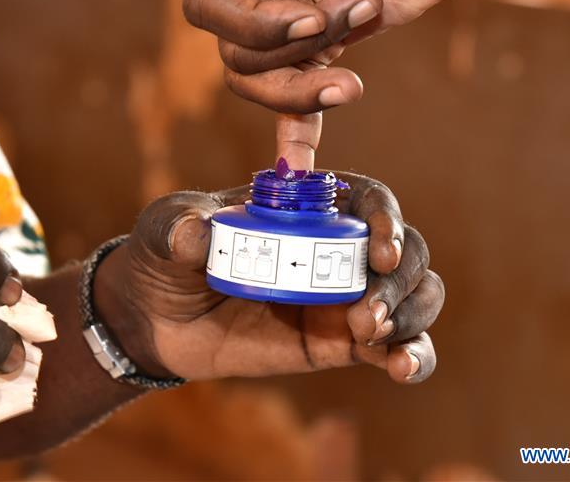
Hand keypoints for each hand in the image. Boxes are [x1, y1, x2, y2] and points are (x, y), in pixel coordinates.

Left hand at [95, 173, 442, 382]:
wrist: (155, 319)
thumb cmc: (165, 256)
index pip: (368, 200)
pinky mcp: (340, 343)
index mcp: (307, 206)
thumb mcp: (163, 230)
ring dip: (412, 315)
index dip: (386, 218)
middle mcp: (337, 246)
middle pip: (406, 250)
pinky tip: (402, 369)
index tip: (379, 250)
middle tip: (366, 312)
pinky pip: (395, 348)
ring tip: (371, 334)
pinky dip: (414, 357)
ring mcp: (344, 296)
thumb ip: (178, 228)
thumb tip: (196, 236)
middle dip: (401, 279)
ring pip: (415, 296)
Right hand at [183, 0, 478, 112]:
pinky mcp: (321, 54)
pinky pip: (295, 103)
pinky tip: (301, 165)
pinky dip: (297, 132)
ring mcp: (288, 28)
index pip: (209, 6)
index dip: (253, 25)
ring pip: (263, 85)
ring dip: (308, 85)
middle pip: (237, 55)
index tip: (308, 19)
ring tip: (355, 71)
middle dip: (299, 49)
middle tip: (359, 8)